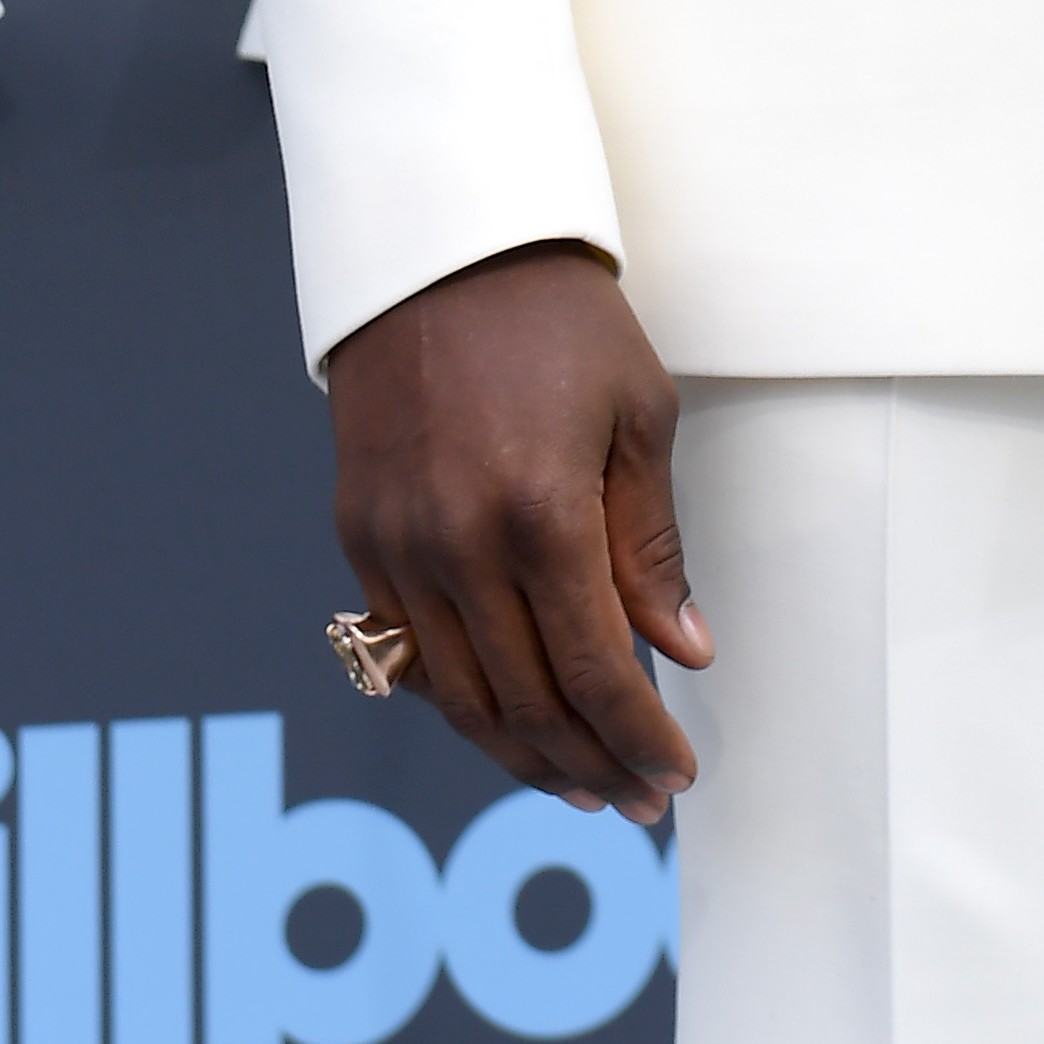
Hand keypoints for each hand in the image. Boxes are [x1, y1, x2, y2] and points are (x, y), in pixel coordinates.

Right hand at [327, 238, 711, 812]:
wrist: (441, 248)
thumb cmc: (557, 319)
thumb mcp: (637, 414)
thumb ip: (651, 545)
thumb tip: (682, 652)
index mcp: (542, 514)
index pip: (596, 673)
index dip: (640, 739)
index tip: (676, 772)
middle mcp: (460, 546)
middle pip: (527, 705)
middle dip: (592, 765)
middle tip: (639, 795)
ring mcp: (400, 546)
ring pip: (460, 700)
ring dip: (524, 756)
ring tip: (580, 783)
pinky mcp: (360, 535)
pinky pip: (409, 654)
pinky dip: (460, 703)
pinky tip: (504, 720)